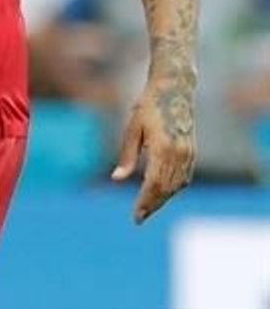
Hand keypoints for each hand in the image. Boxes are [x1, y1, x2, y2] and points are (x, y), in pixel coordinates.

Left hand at [110, 69, 195, 223]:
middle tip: (138, 218)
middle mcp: (179, 154)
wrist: (174, 91)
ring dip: (162, 199)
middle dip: (152, 205)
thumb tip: (117, 179)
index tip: (136, 216)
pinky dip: (172, 189)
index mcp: (163, 148)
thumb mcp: (132, 129)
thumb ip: (127, 156)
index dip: (145, 202)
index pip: (154, 184)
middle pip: (166, 189)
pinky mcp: (192, 152)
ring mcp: (189, 154)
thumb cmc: (147, 107)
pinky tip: (161, 194)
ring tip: (146, 208)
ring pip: (176, 186)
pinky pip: (183, 178)